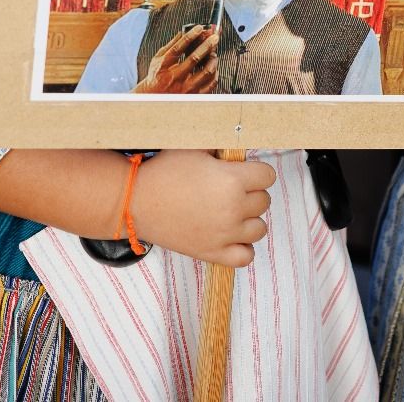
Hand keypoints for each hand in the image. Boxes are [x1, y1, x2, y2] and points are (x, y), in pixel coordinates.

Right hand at [130, 150, 276, 266]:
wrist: (136, 202)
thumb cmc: (162, 173)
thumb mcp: (194, 148)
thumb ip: (221, 148)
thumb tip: (236, 146)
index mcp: (231, 180)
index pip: (267, 176)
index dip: (256, 172)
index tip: (245, 172)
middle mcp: (232, 208)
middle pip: (264, 201)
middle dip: (251, 193)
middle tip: (230, 190)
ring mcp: (224, 234)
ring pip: (259, 228)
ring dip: (249, 219)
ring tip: (231, 212)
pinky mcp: (212, 253)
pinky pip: (246, 257)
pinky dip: (243, 247)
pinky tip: (231, 236)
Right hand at [133, 25, 217, 93]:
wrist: (154, 97)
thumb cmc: (157, 76)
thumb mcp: (158, 58)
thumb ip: (171, 45)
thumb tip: (184, 31)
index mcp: (164, 65)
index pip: (178, 48)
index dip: (190, 36)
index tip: (200, 28)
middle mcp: (175, 77)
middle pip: (194, 59)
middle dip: (207, 45)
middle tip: (214, 38)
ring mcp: (185, 88)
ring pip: (205, 72)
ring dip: (212, 60)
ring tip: (214, 53)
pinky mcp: (194, 95)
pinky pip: (210, 84)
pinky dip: (215, 74)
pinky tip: (213, 67)